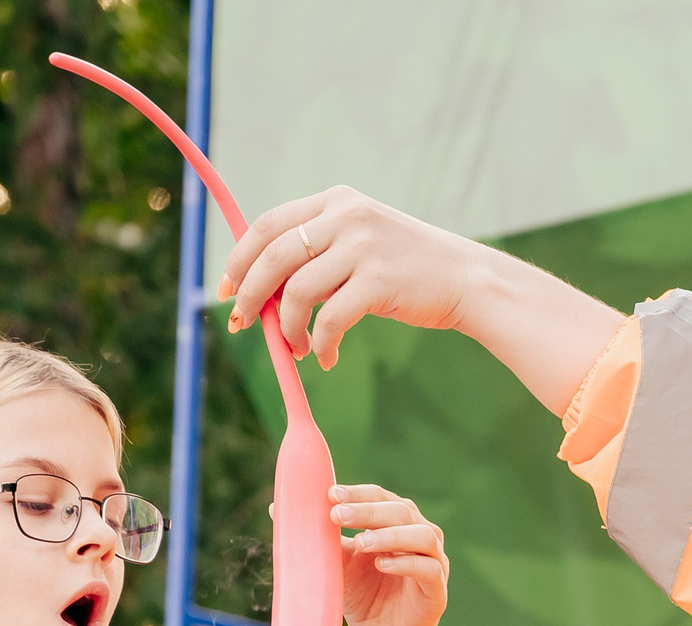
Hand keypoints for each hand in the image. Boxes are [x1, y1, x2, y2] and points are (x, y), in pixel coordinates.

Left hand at [219, 188, 491, 371]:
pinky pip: (330, 320)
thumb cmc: (409, 268)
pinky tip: (326, 357)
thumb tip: (261, 287)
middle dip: (248, 294)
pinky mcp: (379, 281)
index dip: (239, 259)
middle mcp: (346, 217)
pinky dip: (321, 344)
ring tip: (297, 349)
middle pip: (272, 256)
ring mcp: (363, 247)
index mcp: (336, 202)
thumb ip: (319, 251)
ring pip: (296, 292)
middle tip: (244, 323)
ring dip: (287, 328)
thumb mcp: (362, 241)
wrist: (466, 279)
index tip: (225, 288)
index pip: (268, 224)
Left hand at [331, 483, 448, 625]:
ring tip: (360, 542)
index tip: (330, 494)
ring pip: (421, 535)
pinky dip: (406, 563)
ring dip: (389, 535)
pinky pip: (428, 569)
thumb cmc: (360, 596)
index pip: (381, 497)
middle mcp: (420, 535)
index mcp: (397, 522)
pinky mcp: (437, 590)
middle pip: (401, 511)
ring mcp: (434, 561)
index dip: (358, 494)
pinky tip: (381, 564)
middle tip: (337, 514)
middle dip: (367, 511)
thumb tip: (275, 508)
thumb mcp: (336, 562)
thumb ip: (319, 536)